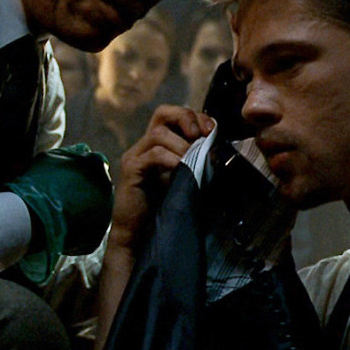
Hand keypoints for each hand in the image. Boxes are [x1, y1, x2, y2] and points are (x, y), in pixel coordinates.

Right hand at [108, 104, 214, 255]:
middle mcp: (143, 146)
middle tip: (201, 135)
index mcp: (157, 145)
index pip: (173, 115)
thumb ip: (195, 162)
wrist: (139, 236)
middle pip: (162, 113)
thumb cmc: (163, 209)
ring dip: (182, 145)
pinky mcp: (131, 170)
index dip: (194, 116)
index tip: (211, 130)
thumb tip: (218, 150)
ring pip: (159, 133)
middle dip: (186, 118)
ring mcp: (135, 156)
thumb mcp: (184, 179)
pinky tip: (180, 170)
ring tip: (191, 162)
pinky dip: (171, 159)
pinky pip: (153, 154)